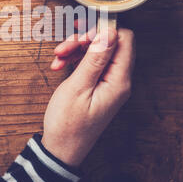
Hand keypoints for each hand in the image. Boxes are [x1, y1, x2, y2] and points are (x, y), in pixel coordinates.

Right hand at [41, 27, 134, 166]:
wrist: (60, 149)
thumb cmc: (68, 124)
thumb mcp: (78, 87)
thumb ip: (95, 59)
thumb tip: (109, 33)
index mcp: (118, 81)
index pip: (124, 40)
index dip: (103, 32)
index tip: (82, 34)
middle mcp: (118, 81)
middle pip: (109, 44)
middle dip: (85, 40)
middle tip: (65, 46)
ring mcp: (108, 83)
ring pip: (96, 52)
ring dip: (76, 50)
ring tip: (58, 58)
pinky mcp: (98, 86)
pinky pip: (90, 64)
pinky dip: (74, 60)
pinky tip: (59, 66)